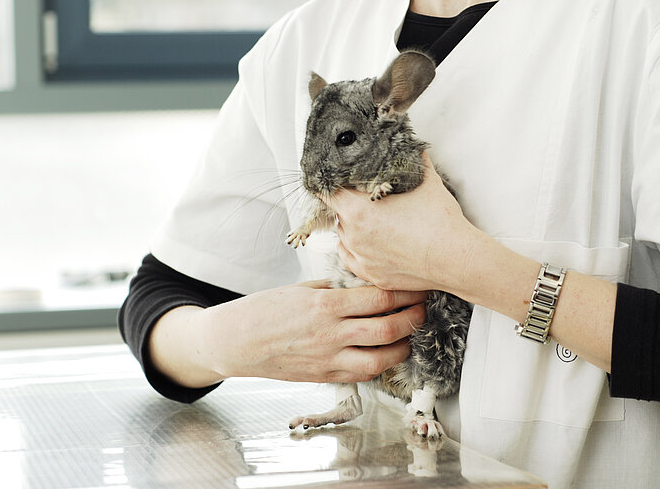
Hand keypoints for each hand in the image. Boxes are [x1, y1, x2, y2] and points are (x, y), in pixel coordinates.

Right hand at [192, 281, 426, 383]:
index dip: (404, 292)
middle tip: (423, 308)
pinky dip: (380, 364)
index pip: (378, 298)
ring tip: (410, 334)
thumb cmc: (265, 310)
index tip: (417, 286)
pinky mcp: (324, 376)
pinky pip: (362, 374)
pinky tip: (387, 353)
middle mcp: (330, 334)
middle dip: (412, 318)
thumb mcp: (301, 288)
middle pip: (387, 329)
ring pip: (380, 359)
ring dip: (402, 346)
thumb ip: (336, 288)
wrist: (237, 341)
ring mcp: (327, 359)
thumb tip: (367, 283)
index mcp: (324, 304)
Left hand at [326, 153, 476, 291]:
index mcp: (358, 210)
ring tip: (375, 221)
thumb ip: (414, 161)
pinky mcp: (371, 275)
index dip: (331, 182)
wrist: (456, 258)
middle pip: (338, 213)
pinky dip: (356, 249)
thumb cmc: (440, 223)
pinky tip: (369, 242)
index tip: (336, 179)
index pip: (328, 191)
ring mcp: (361, 258)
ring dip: (353, 227)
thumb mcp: (426, 182)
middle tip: (367, 198)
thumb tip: (413, 148)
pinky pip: (351, 258)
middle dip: (349, 204)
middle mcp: (354, 236)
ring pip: (344, 236)